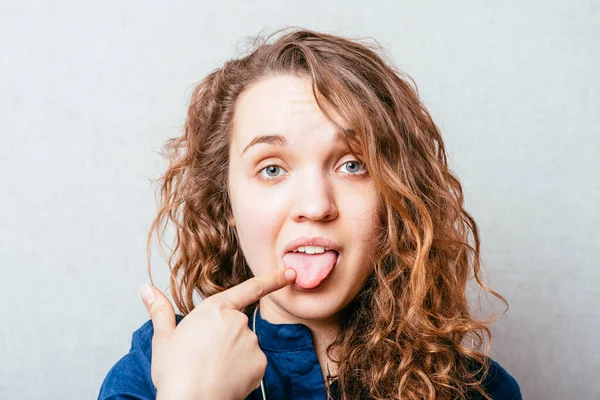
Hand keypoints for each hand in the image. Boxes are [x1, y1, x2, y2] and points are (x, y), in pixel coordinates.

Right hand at [140, 268, 295, 399]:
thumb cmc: (175, 372)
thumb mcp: (164, 338)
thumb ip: (160, 310)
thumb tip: (146, 288)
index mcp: (215, 309)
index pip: (251, 289)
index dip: (274, 279)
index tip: (291, 272)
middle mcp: (238, 321)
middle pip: (237, 326)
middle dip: (225, 339)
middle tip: (203, 357)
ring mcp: (251, 342)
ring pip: (245, 346)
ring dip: (233, 355)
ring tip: (211, 370)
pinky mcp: (260, 363)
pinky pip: (253, 363)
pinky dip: (242, 371)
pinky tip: (226, 379)